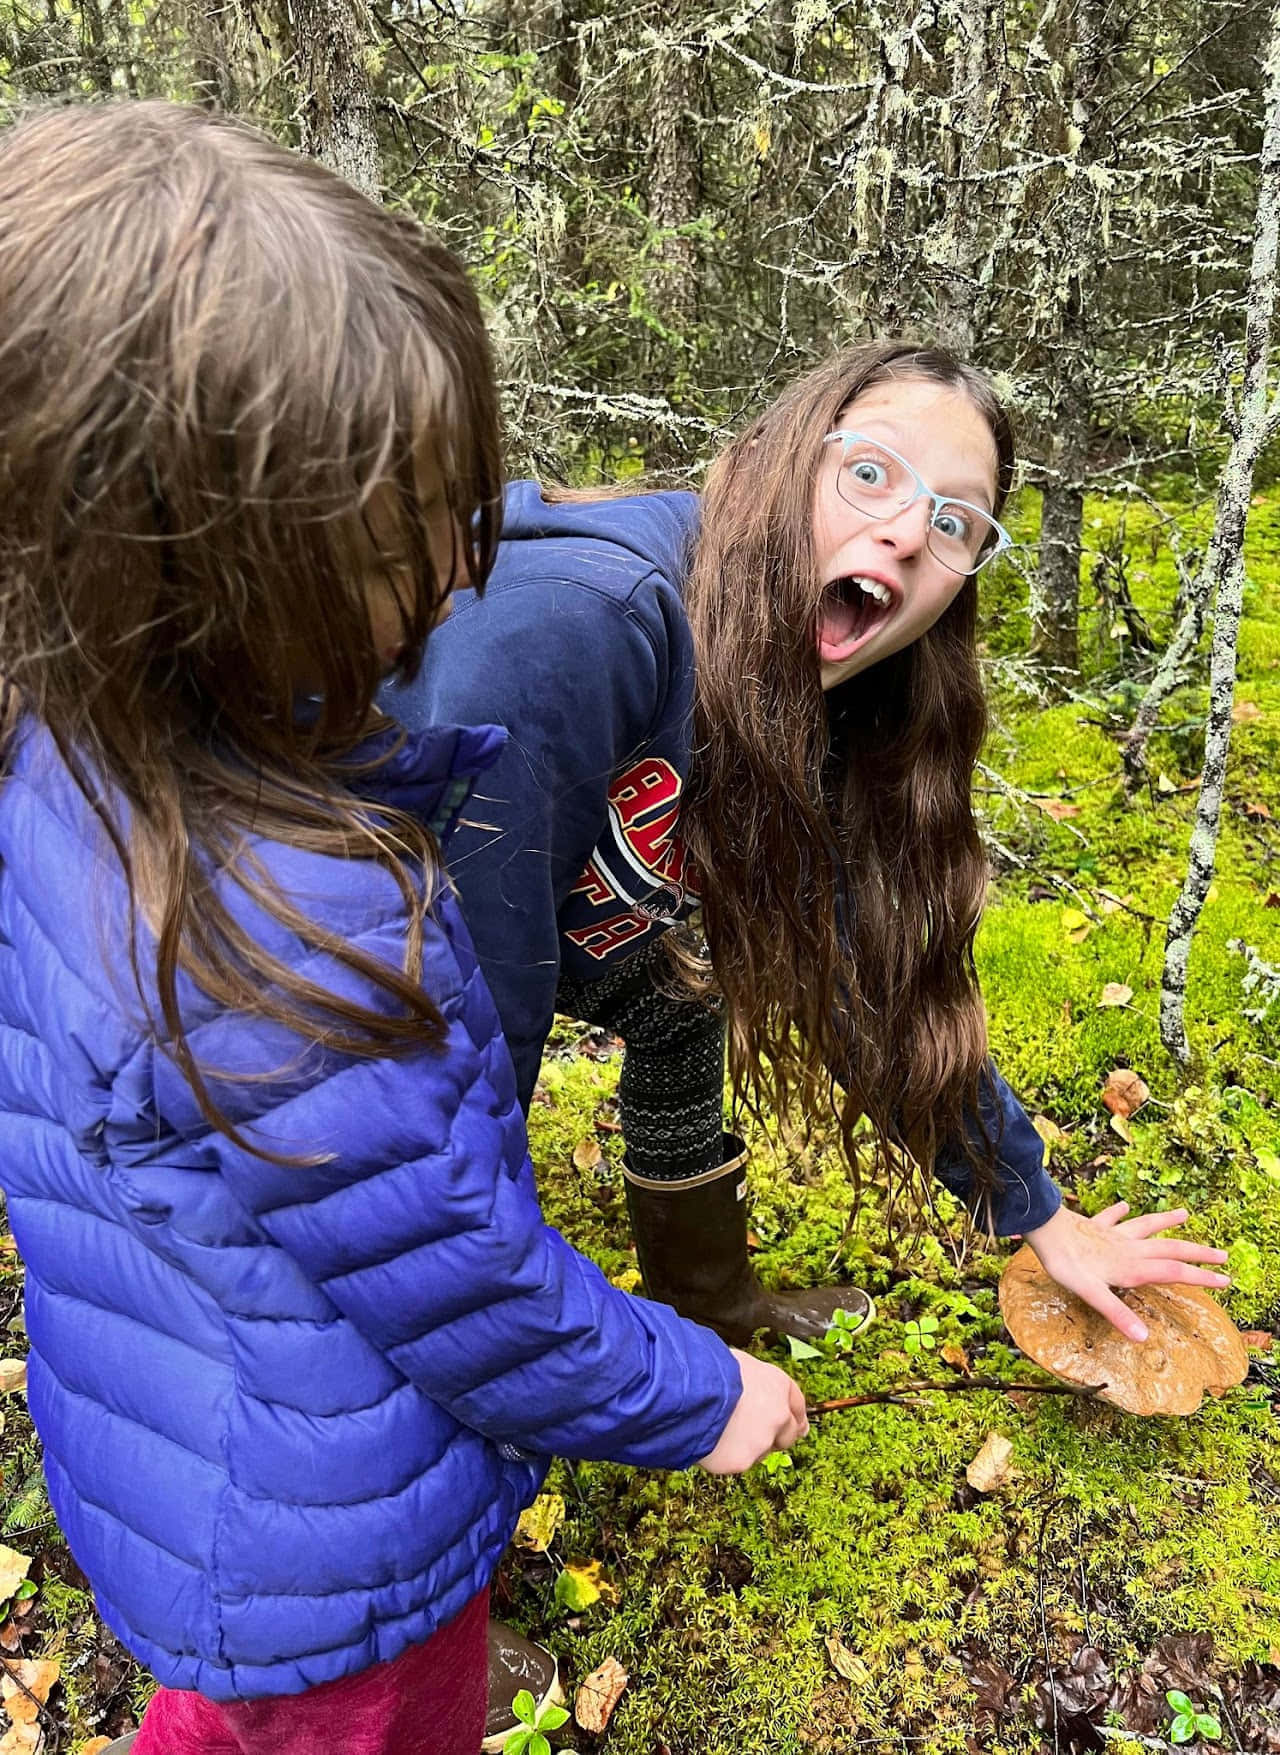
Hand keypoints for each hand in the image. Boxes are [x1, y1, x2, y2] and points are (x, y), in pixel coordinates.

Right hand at [698, 1348, 808, 1473]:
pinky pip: (735, 1462)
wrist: (689, 1390)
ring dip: (747, 1446)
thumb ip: (754, 1382)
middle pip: (788, 1434)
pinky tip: (709, 1440)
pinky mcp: (742, 1462)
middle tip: (752, 1432)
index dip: (794, 1415)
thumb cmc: (706, 1369)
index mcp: (778, 1385)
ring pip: (760, 1451)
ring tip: (718, 1429)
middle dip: (776, 1436)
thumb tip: (750, 1388)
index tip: (795, 1425)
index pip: (798, 1405)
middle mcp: (779, 1415)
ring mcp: (762, 1442)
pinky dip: (724, 1456)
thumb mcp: (737, 1363)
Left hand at [1024, 1202, 1230, 1342]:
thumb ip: (1118, 1314)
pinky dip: (1120, 1212)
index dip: (1200, 1277)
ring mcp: (1112, 1235)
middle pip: (1170, 1249)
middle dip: (1197, 1253)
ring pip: (1147, 1227)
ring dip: (1166, 1222)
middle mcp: (1127, 1248)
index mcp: (1131, 1266)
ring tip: (1185, 1214)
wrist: (1044, 1229)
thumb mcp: (1092, 1294)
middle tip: (1222, 1255)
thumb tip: (1144, 1337)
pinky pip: (1112, 1218)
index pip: (1174, 1272)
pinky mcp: (1096, 1226)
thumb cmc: (1066, 1263)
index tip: (1225, 1280)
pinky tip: (1125, 1206)